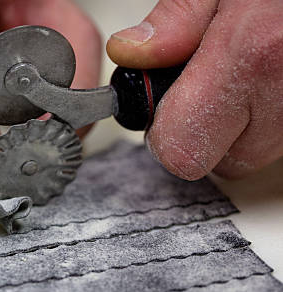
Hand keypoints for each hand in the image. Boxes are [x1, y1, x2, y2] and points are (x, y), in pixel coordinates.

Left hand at [107, 0, 282, 179]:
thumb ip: (177, 19)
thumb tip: (133, 53)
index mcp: (253, 55)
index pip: (182, 152)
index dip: (166, 135)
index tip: (163, 110)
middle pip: (222, 161)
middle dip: (204, 131)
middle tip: (208, 85)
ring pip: (259, 152)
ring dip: (242, 125)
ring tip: (250, 71)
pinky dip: (273, 115)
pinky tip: (273, 76)